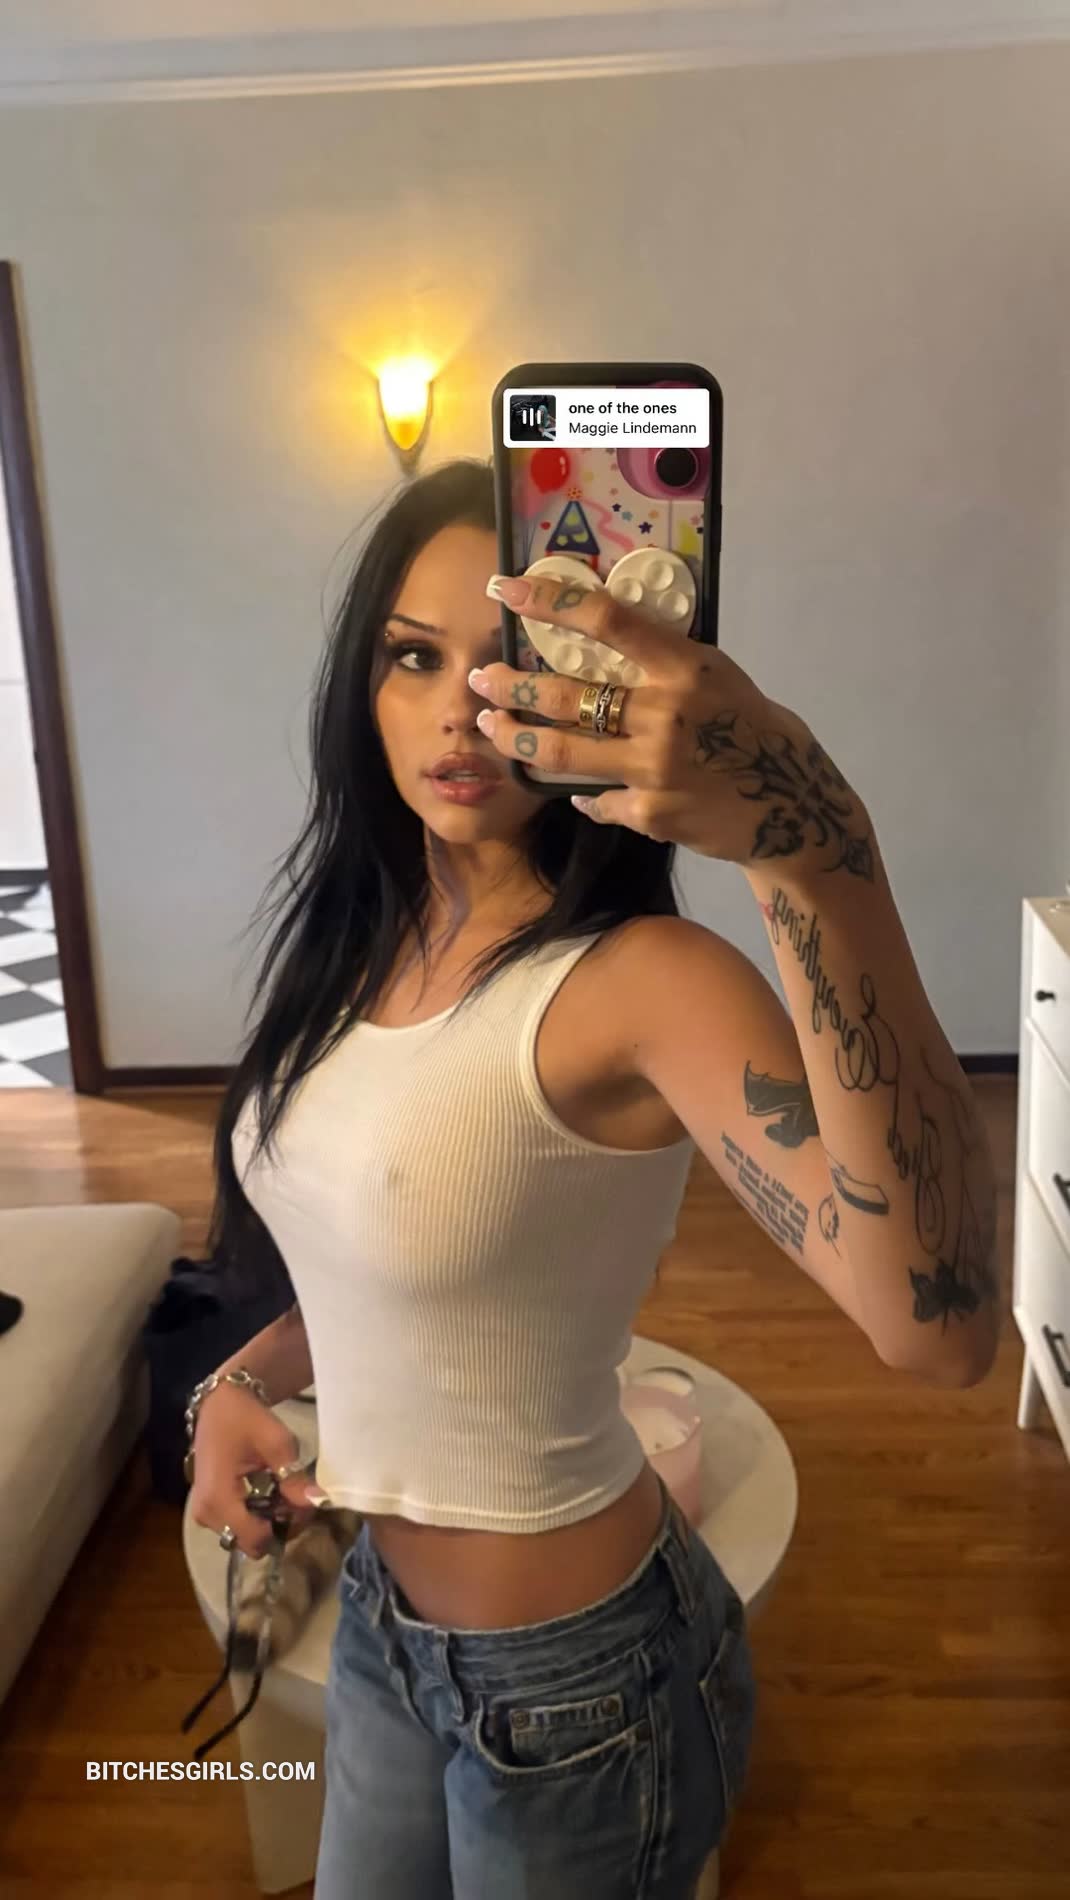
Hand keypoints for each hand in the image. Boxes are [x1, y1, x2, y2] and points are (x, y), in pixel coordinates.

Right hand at [188, 1385, 328, 1559]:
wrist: (218, 1402)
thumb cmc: (245, 1418)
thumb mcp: (276, 1441)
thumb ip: (293, 1476)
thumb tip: (317, 1502)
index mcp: (218, 1498)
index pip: (256, 1538)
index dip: (285, 1528)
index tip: (302, 1505)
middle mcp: (205, 1513)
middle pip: (250, 1543)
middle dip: (278, 1527)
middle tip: (297, 1499)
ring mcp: (203, 1513)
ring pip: (243, 1537)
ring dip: (268, 1522)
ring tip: (284, 1493)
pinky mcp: (206, 1509)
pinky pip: (236, 1526)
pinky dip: (256, 1516)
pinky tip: (268, 1493)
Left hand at [477, 573, 872, 877]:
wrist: (792, 810)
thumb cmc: (757, 732)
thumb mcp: (719, 679)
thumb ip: (665, 664)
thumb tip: (606, 637)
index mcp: (685, 668)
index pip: (605, 622)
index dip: (548, 602)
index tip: (505, 590)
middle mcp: (664, 714)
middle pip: (565, 694)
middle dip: (511, 684)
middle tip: (480, 678)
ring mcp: (653, 768)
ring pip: (561, 750)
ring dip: (516, 737)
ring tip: (491, 725)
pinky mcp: (649, 813)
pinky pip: (595, 798)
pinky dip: (580, 791)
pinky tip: (570, 787)